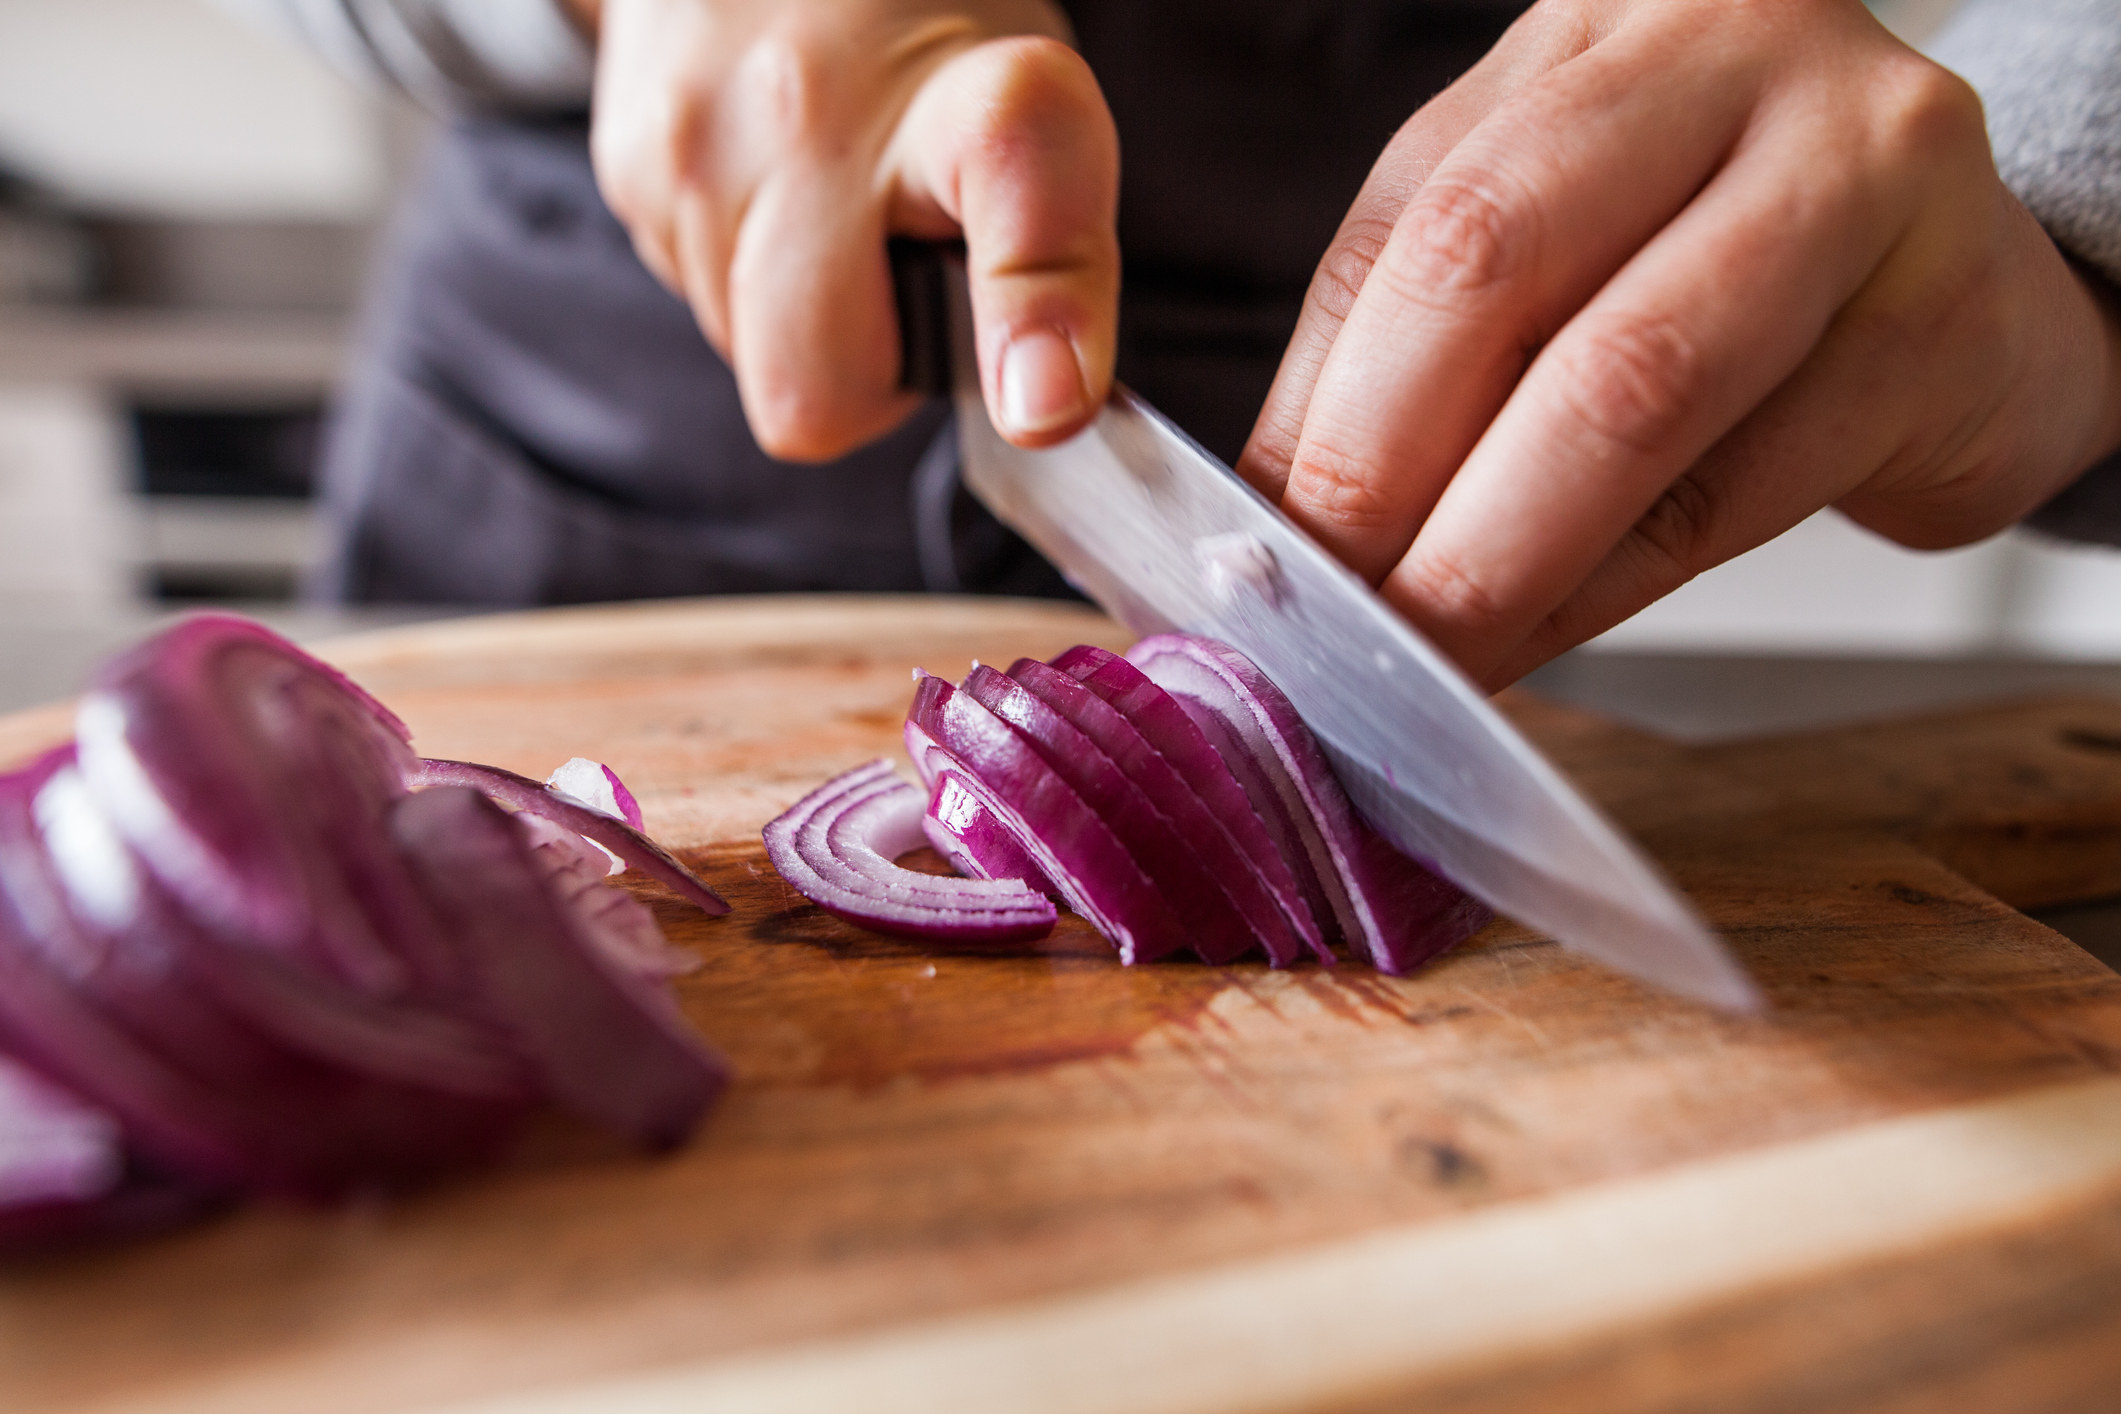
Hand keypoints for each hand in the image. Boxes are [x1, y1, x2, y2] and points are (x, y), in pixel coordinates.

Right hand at [583, 0, 1118, 459]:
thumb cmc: (926, 55)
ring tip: (836, 210)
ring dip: (803, 324)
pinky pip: (701, 303)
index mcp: (969, 90)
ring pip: (750, 360)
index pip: (1011, 179)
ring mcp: (699, 138)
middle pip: (816, 388)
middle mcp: (816, 109)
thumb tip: (1038, 412)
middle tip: (906, 284)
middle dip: (864, 381)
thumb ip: (1052, 268)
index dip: (1034, 312)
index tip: (1044, 404)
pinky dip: (745, 278)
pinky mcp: (629, 164)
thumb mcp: (1035, 123)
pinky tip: (774, 190)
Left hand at [1237, 0, 2120, 689]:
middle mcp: (1723, 58)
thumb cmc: (1741, 276)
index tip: (1248, 548)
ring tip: (1422, 654)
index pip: (1408, 225)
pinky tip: (1537, 642)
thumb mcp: (1567, 254)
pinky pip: (1734, 488)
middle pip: (1491, 265)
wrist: (1983, 299)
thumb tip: (1277, 521)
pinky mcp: (1939, 320)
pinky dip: (1606, 587)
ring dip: (1493, 554)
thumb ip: (1423, 349)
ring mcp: (1855, 171)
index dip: (1312, 406)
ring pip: (1622, 385)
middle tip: (1330, 615)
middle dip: (1381, 474)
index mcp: (1590, 40)